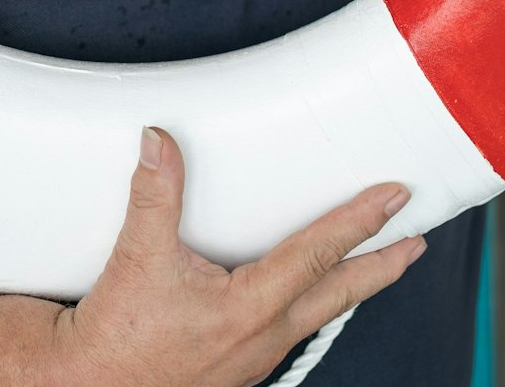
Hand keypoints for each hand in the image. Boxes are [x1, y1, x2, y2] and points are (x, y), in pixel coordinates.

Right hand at [52, 127, 425, 385]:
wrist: (86, 385)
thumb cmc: (116, 335)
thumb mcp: (138, 257)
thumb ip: (155, 194)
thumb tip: (159, 141)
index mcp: (251, 307)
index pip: (320, 253)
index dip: (361, 222)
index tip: (396, 197)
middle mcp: (264, 335)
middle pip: (342, 293)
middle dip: (384, 265)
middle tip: (418, 241)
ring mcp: (256, 355)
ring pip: (319, 313)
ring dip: (350, 286)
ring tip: (377, 263)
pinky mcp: (239, 364)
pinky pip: (289, 329)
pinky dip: (311, 305)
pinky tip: (306, 295)